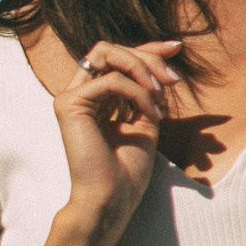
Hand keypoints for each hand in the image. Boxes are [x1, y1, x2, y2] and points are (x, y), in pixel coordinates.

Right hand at [54, 40, 181, 237]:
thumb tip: (163, 65)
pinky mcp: (68, 104)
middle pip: (112, 50)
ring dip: (143, 68)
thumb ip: (149, 92)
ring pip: (107, 54)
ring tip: (163, 92)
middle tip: (174, 80)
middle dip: (148, 57)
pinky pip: (112, 81)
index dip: (147, 49)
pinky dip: (138, 93)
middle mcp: (81, 94)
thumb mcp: (147, 120)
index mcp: (98, 98)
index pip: (119, 60)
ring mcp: (71, 97)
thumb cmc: (128, 170)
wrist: (113, 198)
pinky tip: (151, 115)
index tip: (177, 47)